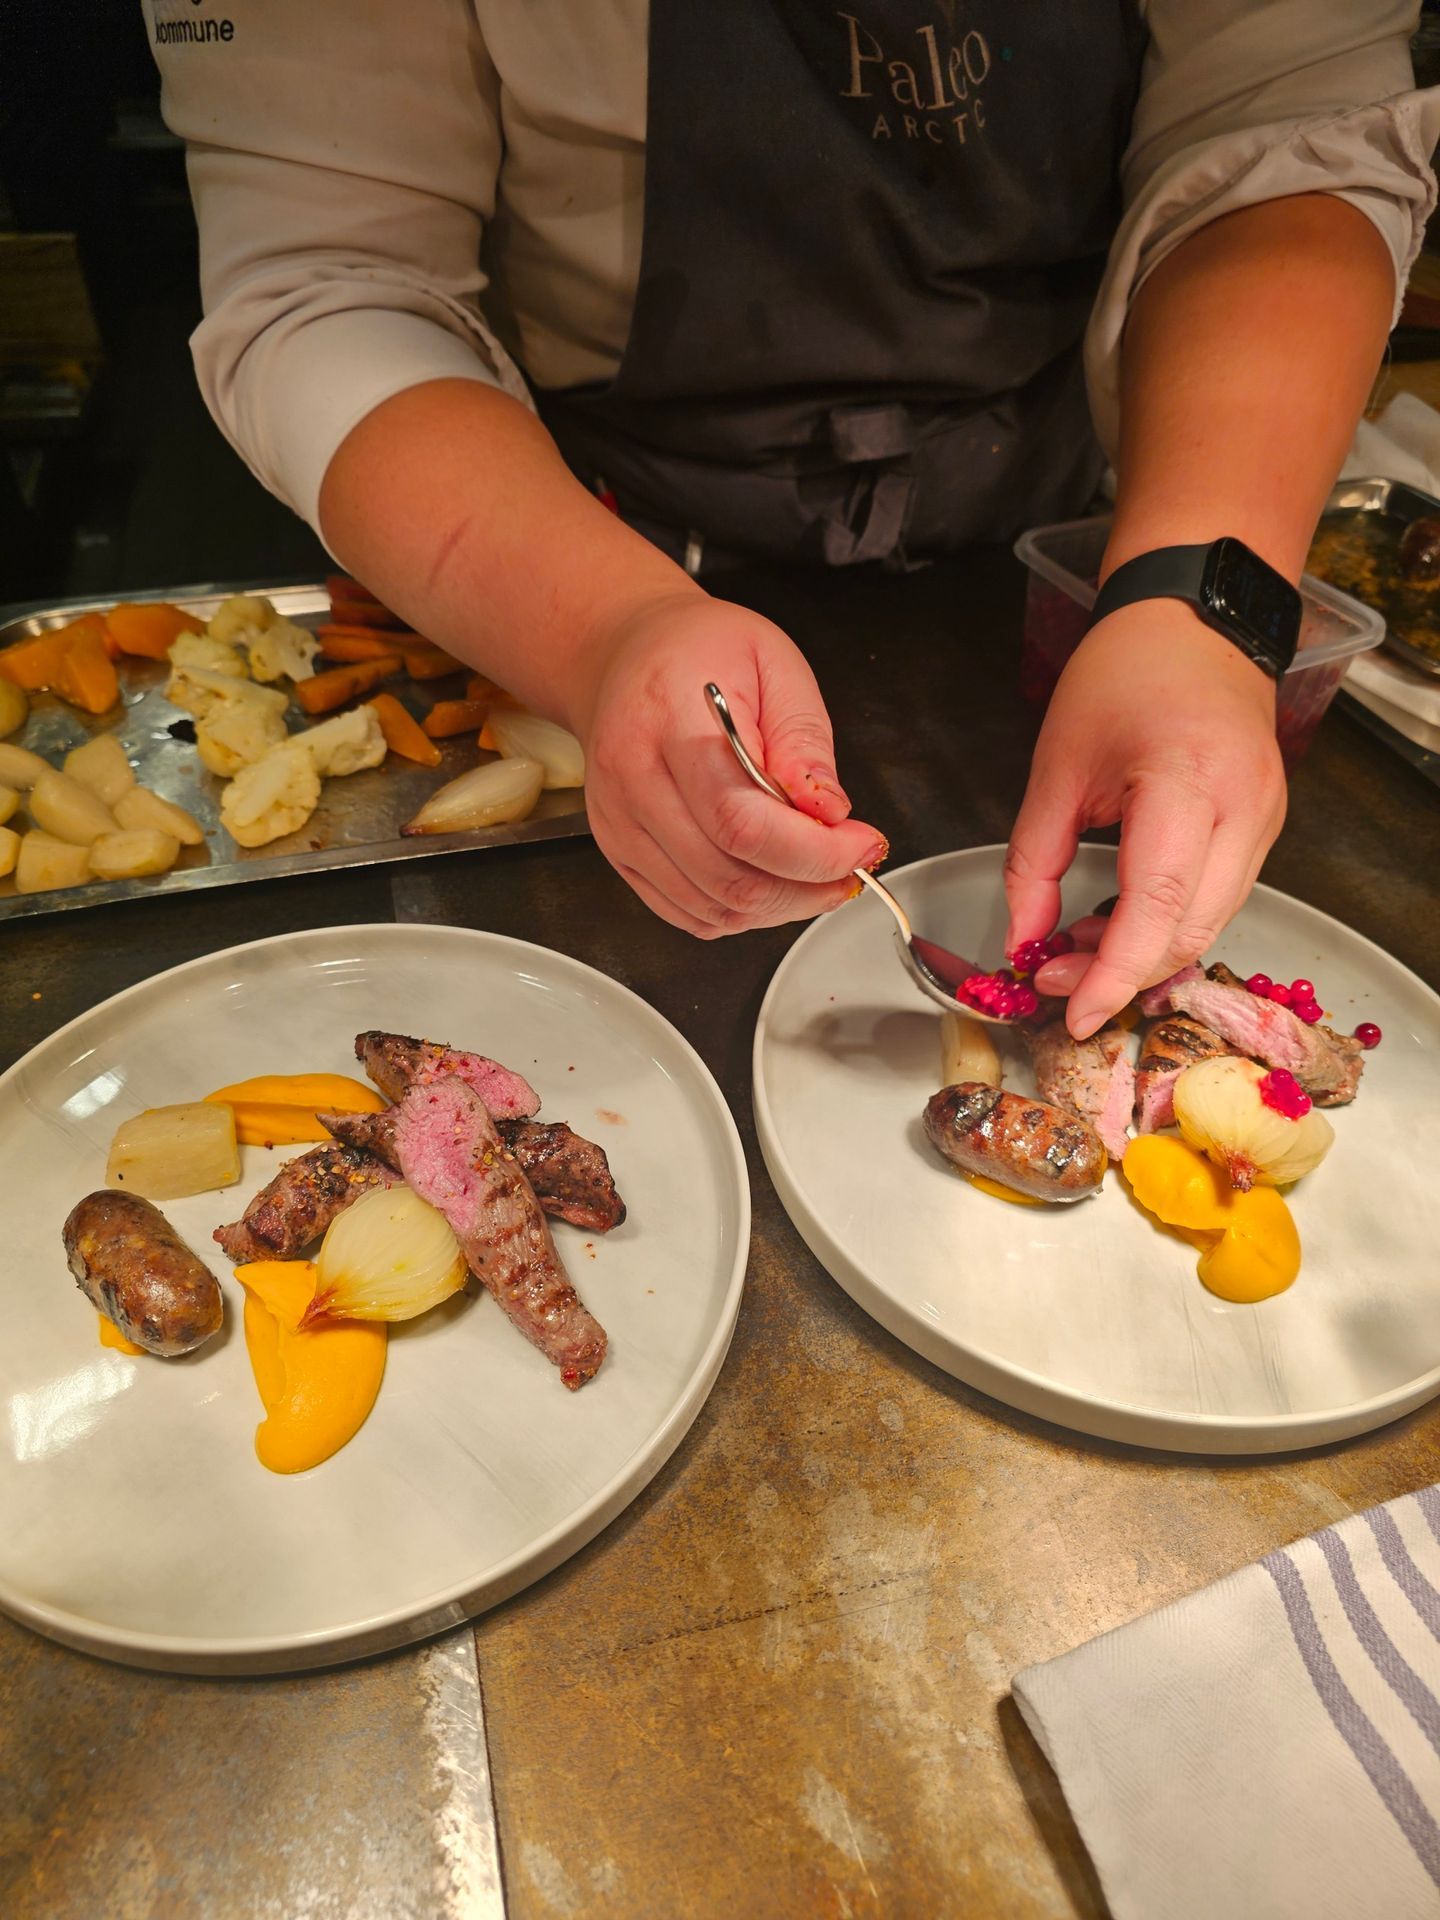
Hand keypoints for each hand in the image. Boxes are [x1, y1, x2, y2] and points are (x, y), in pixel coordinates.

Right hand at [570, 590, 885, 936]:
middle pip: (728, 877)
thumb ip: (803, 743)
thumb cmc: (700, 651)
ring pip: (712, 908)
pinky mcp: (619, 853)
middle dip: (808, 886)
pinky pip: (688, 914)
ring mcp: (619, 825)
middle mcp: (632, 781)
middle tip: (849, 865)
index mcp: (668, 721)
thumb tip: (828, 814)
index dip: (814, 852)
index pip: (742, 822)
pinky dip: (741, 913)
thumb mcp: (775, 665)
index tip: (862, 844)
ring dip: (780, 906)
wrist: (627, 655)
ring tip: (813, 870)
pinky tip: (769, 877)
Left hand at [1004, 601, 1286, 1036]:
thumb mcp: (1055, 769)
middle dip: (1120, 973)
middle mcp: (1244, 807)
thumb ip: (1032, 865)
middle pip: (1189, 931)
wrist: (1194, 621)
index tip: (1074, 1013)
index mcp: (1188, 781)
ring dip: (1142, 952)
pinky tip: (1117, 919)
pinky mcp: (1266, 826)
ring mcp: (1265, 818)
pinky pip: (1217, 898)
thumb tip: (1023, 942)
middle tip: (1054, 978)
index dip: (1113, 973)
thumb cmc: (1123, 675)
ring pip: (1208, 924)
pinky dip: (1166, 923)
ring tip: (1077, 946)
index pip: (1156, 907)